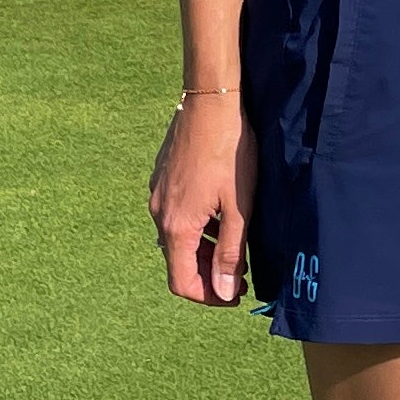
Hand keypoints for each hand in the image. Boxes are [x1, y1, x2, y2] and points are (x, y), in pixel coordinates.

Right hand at [149, 95, 255, 305]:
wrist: (211, 103)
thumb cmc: (230, 152)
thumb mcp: (239, 207)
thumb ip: (232, 253)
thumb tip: (224, 292)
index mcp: (176, 226)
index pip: (181, 283)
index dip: (208, 296)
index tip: (235, 293)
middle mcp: (159, 214)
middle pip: (178, 262)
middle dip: (209, 273)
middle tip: (241, 272)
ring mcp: (158, 195)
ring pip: (178, 239)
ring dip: (204, 250)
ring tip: (235, 242)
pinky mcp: (162, 179)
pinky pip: (176, 216)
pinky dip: (197, 227)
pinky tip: (220, 213)